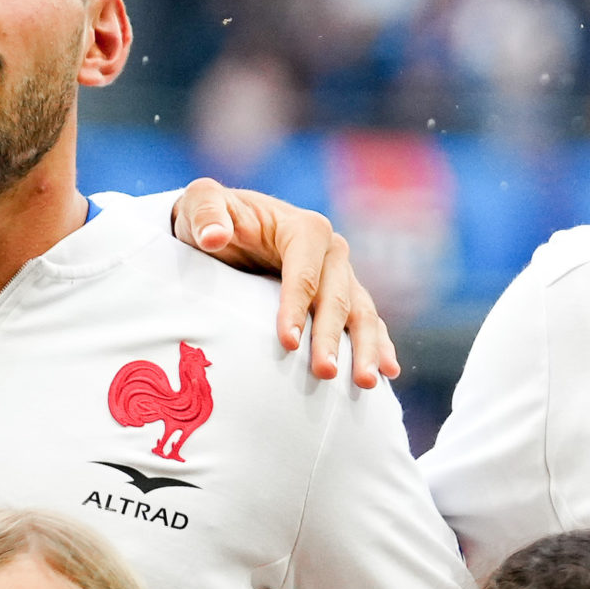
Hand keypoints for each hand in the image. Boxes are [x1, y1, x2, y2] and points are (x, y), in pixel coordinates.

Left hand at [170, 181, 400, 388]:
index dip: (296, 306)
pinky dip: (380, 346)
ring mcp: (342, 276)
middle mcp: (333, 252)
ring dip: (366, 349)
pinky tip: (388, 372)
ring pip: (362, 314)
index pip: (304, 272)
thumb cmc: (213, 219)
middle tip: (324, 373)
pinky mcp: (345, 296)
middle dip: (332, 337)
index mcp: (305, 229)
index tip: (286, 342)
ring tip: (365, 384)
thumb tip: (214, 236)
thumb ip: (205, 213)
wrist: (228, 227)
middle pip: (337, 299)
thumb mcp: (201, 205)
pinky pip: (368, 321)